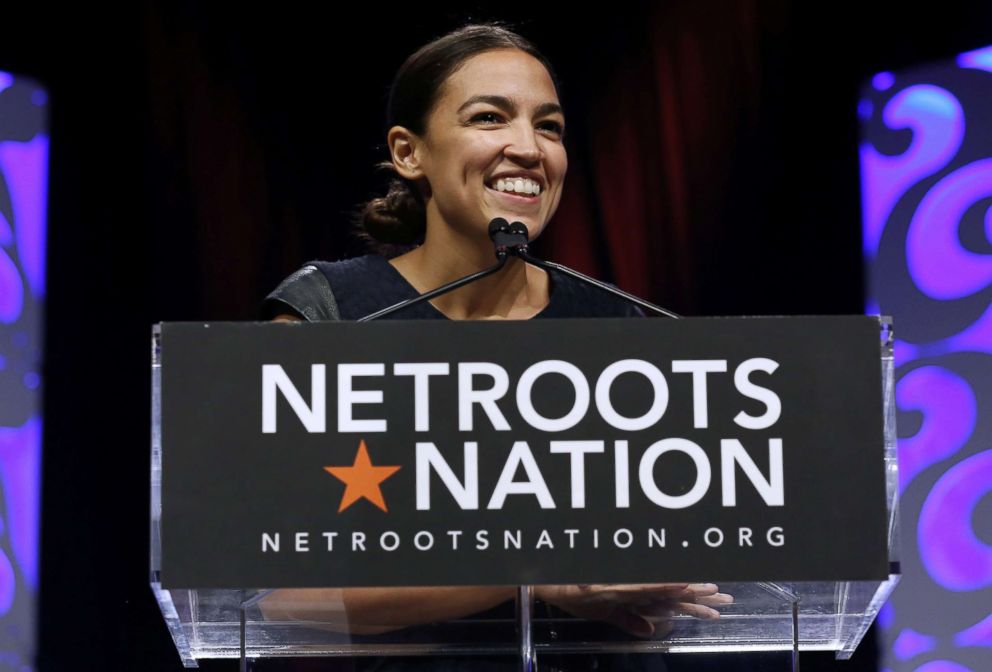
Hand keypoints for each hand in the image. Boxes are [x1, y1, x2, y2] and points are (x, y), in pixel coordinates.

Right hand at [535, 583, 733, 638]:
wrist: (552, 584)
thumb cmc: (575, 596)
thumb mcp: (607, 614)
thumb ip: (629, 620)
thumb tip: (651, 630)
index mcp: (637, 591)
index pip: (672, 596)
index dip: (695, 599)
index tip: (718, 600)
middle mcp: (637, 584)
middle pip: (675, 590)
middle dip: (702, 595)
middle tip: (727, 599)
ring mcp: (629, 582)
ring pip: (666, 587)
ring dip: (690, 590)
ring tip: (715, 594)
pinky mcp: (618, 584)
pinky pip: (646, 586)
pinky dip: (665, 585)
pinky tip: (682, 583)